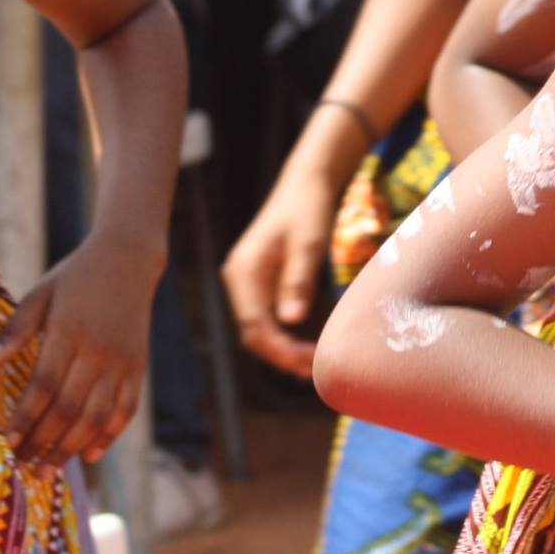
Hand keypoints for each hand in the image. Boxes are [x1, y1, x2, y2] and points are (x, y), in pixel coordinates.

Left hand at [0, 234, 163, 467]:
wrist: (128, 259)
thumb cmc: (75, 276)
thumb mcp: (40, 293)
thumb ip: (17, 328)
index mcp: (70, 331)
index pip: (44, 386)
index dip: (25, 417)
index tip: (6, 440)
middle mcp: (99, 350)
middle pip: (70, 408)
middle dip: (44, 442)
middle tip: (21, 466)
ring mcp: (123, 360)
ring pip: (98, 416)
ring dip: (72, 447)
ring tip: (49, 470)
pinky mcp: (139, 365)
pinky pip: (126, 408)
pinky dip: (110, 434)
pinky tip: (90, 454)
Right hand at [222, 166, 338, 375]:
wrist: (307, 182)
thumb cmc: (309, 209)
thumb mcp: (309, 243)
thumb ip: (298, 281)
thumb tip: (291, 322)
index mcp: (243, 272)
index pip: (254, 325)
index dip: (279, 350)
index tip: (307, 363)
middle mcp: (239, 279)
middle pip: (253, 331)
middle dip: (281, 354)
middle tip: (315, 370)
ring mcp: (248, 281)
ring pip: (259, 327)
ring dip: (282, 348)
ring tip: (313, 365)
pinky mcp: (261, 280)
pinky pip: (267, 316)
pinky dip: (284, 334)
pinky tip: (306, 345)